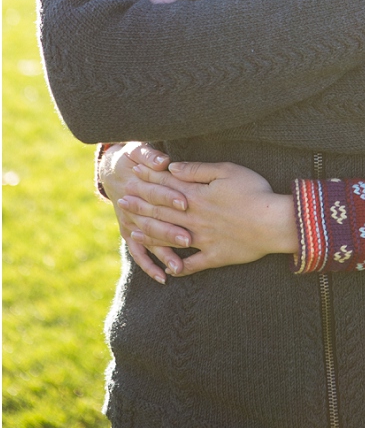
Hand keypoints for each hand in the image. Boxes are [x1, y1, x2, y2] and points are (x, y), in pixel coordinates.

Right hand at [100, 141, 186, 283]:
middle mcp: (132, 208)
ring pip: (148, 241)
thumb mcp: (139, 150)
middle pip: (153, 220)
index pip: (156, 192)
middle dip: (170, 230)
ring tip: (178, 266)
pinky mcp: (130, 234)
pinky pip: (138, 254)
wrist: (113, 170)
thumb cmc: (134, 158)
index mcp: (138, 185)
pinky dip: (149, 266)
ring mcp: (130, 224)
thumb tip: (162, 161)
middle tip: (188, 239)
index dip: (169, 197)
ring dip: (163, 253)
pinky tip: (163, 278)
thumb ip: (150, 155)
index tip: (185, 203)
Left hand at [123, 160, 299, 275]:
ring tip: (132, 231)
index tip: (133, 174)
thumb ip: (197, 170)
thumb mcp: (227, 171)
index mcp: (196, 196)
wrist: (273, 223)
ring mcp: (202, 240)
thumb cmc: (254, 191)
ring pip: (169, 238)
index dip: (149, 179)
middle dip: (140, 206)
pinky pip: (192, 265)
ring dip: (150, 234)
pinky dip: (178, 268)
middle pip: (162, 211)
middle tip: (122, 202)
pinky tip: (167, 270)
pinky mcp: (214, 256)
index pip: (167, 186)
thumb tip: (172, 167)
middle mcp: (194, 219)